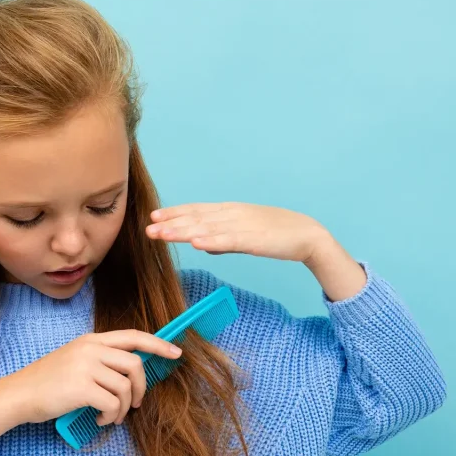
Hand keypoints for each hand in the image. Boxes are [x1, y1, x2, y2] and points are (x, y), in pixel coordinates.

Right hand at [9, 330, 182, 425]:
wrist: (18, 394)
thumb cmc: (47, 382)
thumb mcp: (75, 359)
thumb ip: (101, 360)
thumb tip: (132, 372)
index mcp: (91, 340)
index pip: (133, 336)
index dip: (158, 344)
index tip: (176, 353)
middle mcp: (91, 349)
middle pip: (135, 364)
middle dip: (142, 387)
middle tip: (136, 403)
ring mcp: (86, 367)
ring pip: (126, 387)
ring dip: (124, 407)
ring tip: (113, 416)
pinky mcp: (81, 388)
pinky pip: (113, 404)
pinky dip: (112, 416)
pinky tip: (101, 419)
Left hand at [147, 202, 332, 262]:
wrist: (308, 236)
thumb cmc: (277, 236)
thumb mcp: (246, 235)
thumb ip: (223, 239)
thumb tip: (202, 244)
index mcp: (231, 211)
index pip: (197, 210)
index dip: (175, 213)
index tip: (154, 217)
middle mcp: (233, 214)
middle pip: (197, 218)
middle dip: (171, 224)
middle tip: (148, 229)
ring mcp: (243, 226)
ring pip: (207, 228)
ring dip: (182, 231)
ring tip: (161, 235)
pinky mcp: (254, 240)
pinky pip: (229, 241)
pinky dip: (211, 241)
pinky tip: (195, 243)